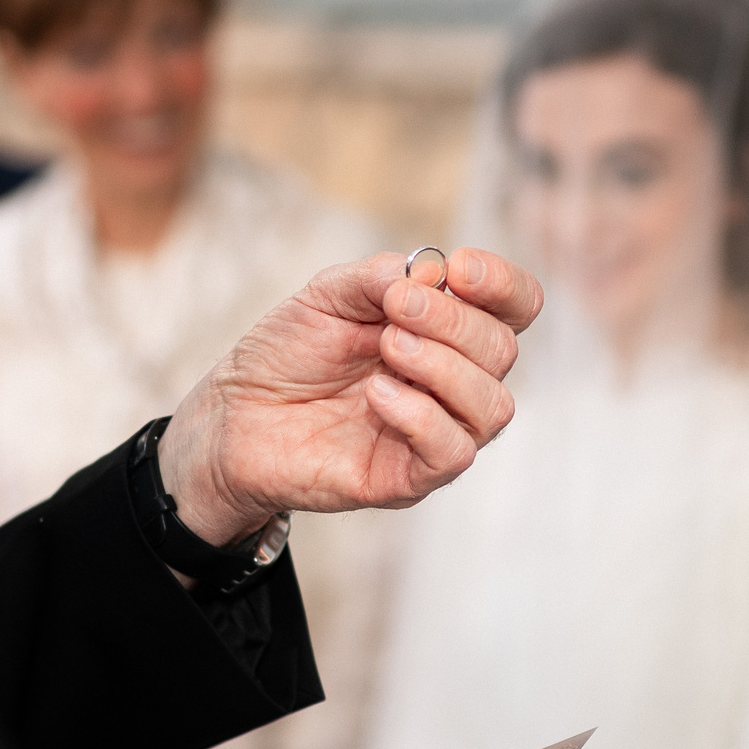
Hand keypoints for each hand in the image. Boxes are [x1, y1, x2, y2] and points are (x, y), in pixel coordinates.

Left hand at [157, 248, 544, 544]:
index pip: (515, 309)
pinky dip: (420, 415)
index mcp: (445, 332)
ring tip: (387, 349)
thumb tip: (436, 273)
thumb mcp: (328, 295)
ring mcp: (436, 433)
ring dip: (444, 368)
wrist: (233, 417)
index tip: (459, 269)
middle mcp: (453, 384)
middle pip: (503, 351)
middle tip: (396, 312)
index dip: (503, 285)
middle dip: (454, 322)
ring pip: (494, 407)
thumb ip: (381, 277)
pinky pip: (453, 453)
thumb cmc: (286, 355)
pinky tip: (376, 395)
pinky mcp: (410, 478)